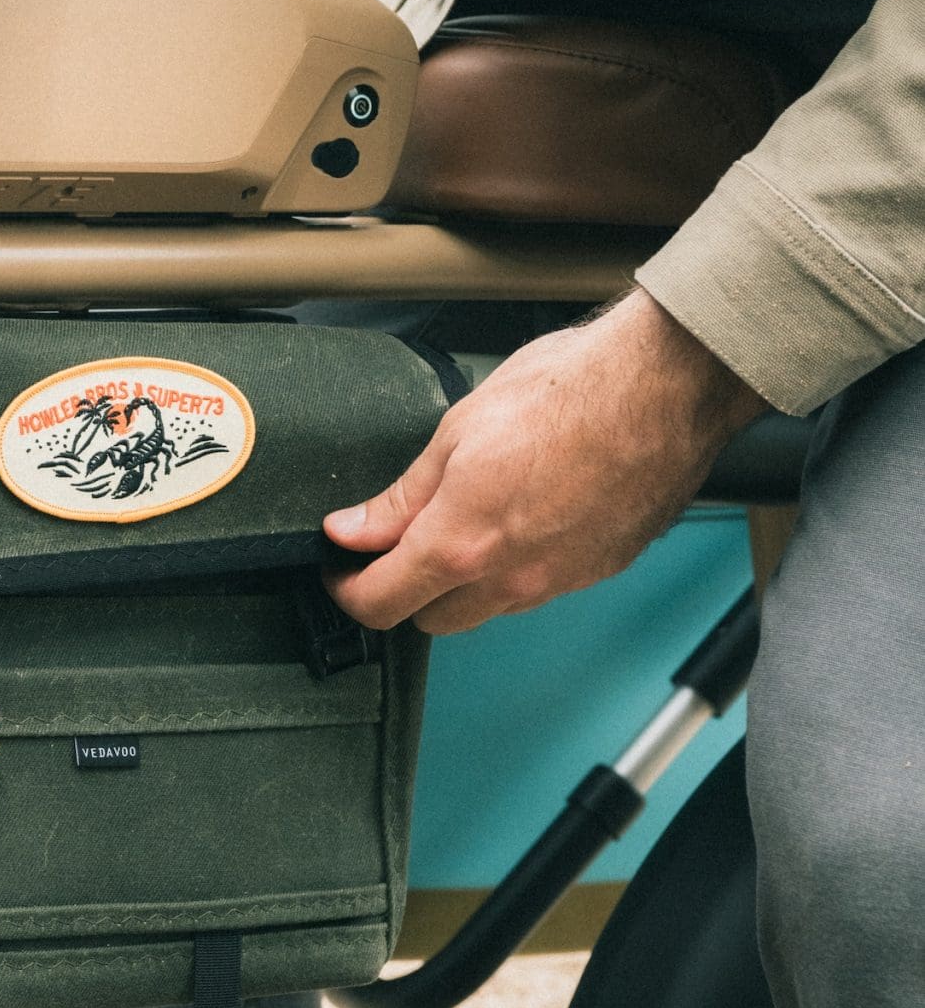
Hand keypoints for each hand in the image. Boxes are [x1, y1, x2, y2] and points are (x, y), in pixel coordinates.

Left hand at [322, 292, 765, 633]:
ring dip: (462, 583)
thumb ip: (402, 496)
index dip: (348, 591)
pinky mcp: (597, 571)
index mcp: (461, 543)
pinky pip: (538, 589)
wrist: (665, 388)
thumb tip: (354, 528)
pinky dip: (515, 568)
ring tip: (464, 519)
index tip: (342, 569)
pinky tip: (521, 517)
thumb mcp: (458, 431)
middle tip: (396, 542)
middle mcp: (511, 578)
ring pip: (487, 608)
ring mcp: (559, 581)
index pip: (380, 604)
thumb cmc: (570, 391)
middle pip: (431, 619)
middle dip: (405, 590)